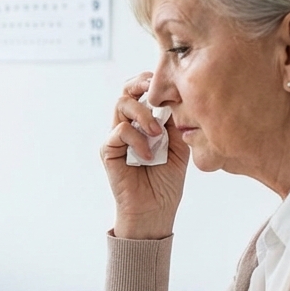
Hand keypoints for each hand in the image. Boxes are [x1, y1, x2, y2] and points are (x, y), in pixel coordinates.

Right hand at [100, 72, 188, 239]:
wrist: (155, 210)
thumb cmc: (167, 181)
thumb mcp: (180, 148)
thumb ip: (176, 124)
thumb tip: (177, 98)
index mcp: (145, 122)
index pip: (142, 92)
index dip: (150, 81)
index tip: (166, 80)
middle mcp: (129, 126)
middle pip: (126, 91)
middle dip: (141, 84)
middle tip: (155, 88)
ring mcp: (117, 138)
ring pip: (121, 105)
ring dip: (142, 113)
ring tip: (157, 133)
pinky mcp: (109, 150)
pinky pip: (120, 131)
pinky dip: (137, 139)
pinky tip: (149, 155)